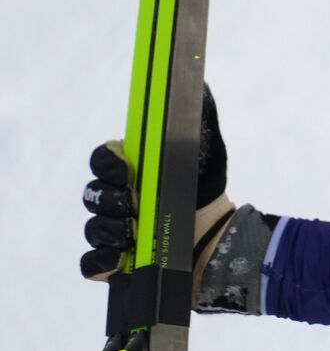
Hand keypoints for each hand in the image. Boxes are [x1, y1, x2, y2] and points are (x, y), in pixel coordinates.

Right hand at [82, 86, 275, 350]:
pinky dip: (103, 262)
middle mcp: (115, 199)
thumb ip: (200, 120)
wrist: (217, 238)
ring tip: (137, 234)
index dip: (107, 164)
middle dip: (111, 199)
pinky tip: (123, 259)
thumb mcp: (208, 151)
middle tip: (135, 204)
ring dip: (112, 230)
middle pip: (92, 194)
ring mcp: (110, 232)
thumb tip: (200, 85)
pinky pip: (91, 265)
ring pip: (91, 228)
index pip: (101, 159)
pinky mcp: (112, 264)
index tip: (127, 170)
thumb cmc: (207, 189)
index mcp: (131, 169)